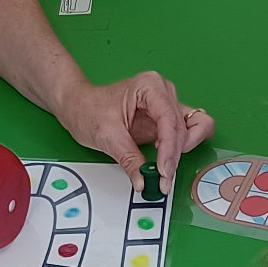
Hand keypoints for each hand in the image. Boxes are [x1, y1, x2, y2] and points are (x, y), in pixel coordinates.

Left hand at [55, 72, 215, 193]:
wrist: (78, 107)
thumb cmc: (88, 109)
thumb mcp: (107, 136)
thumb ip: (129, 159)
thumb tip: (143, 180)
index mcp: (149, 86)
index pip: (169, 119)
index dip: (170, 149)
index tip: (164, 171)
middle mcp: (162, 93)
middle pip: (183, 127)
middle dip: (174, 155)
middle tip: (161, 178)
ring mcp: (165, 106)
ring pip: (190, 131)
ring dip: (180, 153)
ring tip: (163, 170)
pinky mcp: (164, 121)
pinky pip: (185, 134)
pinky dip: (180, 150)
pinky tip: (166, 161)